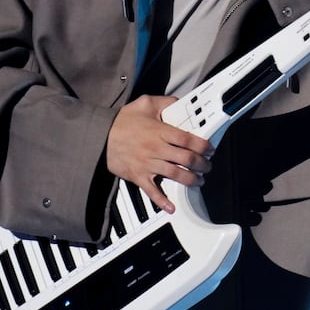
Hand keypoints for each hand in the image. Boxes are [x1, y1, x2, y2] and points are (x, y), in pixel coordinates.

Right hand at [105, 96, 213, 213]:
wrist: (99, 137)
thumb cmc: (122, 121)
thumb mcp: (145, 104)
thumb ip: (165, 102)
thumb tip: (180, 102)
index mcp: (160, 132)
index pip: (188, 140)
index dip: (203, 146)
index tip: (210, 149)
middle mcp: (156, 149)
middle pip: (186, 159)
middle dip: (202, 164)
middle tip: (208, 165)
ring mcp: (147, 164)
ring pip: (175, 175)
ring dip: (191, 180)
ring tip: (199, 180)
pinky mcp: (138, 176)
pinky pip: (152, 191)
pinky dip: (162, 201)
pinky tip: (171, 207)